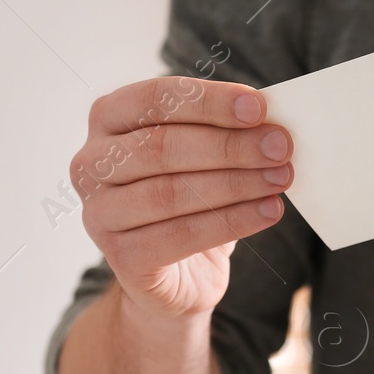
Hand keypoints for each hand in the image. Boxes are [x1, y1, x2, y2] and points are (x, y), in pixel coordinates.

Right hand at [70, 76, 293, 321]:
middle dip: (230, 145)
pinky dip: (233, 221)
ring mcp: (99, 212)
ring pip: (170, 192)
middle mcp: (92, 163)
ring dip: (236, 183)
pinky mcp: (120, 257)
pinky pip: (181, 235)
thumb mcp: (204, 153)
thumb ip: (226, 130)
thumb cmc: (191, 197)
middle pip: (162, 146)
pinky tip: (270, 211)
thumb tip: (270, 122)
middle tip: (281, 147)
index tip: (259, 108)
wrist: (178, 273)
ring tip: (281, 178)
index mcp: (108, 119)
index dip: (209, 102)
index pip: (155, 100)